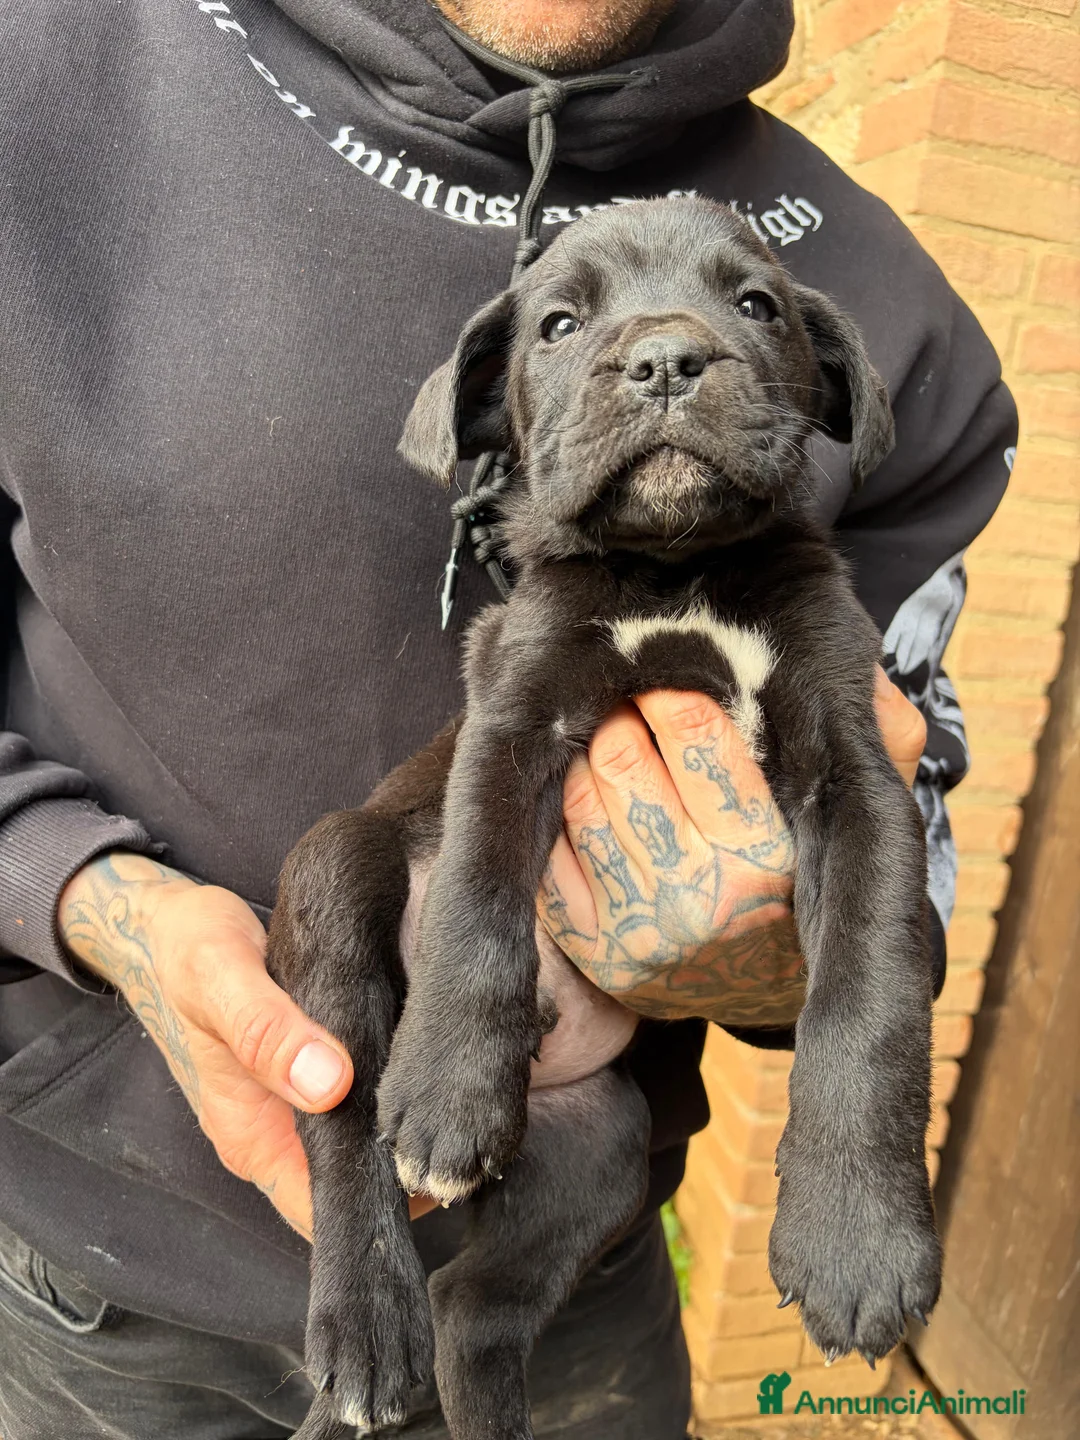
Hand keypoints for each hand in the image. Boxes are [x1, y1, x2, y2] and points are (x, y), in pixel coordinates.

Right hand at [59, 853, 435, 1235]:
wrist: (168, 924)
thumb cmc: (187, 949)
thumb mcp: (220, 977)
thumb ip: (266, 1032)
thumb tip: (329, 1087)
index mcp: (251, 1137)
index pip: (319, 1210)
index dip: (375, 1204)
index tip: (428, 1165)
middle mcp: (275, 1133)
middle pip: (352, 1181)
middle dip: (406, 1165)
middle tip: (458, 1118)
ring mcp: (295, 1104)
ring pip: (362, 1139)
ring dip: (405, 1123)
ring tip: (453, 1090)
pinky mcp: (315, 1069)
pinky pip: (362, 1097)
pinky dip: (395, 1085)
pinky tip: (429, 1058)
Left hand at [538, 669, 925, 1025]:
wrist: (767, 991)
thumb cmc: (807, 875)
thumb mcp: (864, 812)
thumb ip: (883, 740)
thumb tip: (872, 680)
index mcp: (771, 857)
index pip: (703, 742)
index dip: (674, 694)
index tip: (668, 675)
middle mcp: (704, 900)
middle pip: (626, 764)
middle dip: (620, 717)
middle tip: (624, 698)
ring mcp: (643, 931)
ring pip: (583, 803)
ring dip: (586, 758)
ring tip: (602, 739)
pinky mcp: (597, 952)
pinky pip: (551, 858)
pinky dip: (561, 813)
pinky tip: (582, 793)